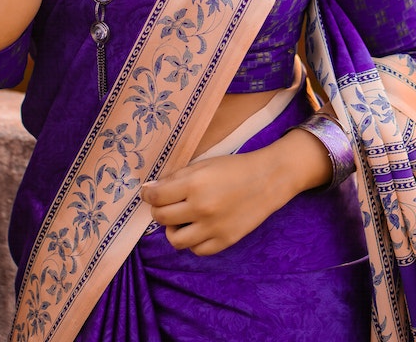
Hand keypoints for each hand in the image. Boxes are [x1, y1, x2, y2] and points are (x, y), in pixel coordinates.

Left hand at [140, 148, 296, 255]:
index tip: (148, 193)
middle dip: (158, 210)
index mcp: (194, 184)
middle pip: (162, 218)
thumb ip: (177, 177)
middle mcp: (201, 208)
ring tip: (180, 219)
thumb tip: (151, 190)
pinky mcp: (225, 241)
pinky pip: (197, 250)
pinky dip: (193, 240)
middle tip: (164, 205)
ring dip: (172, 229)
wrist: (267, 180)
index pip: (156, 197)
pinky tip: (197, 228)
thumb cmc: (233, 167)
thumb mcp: (203, 164)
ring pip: (175, 240)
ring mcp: (213, 228)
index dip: (148, 195)